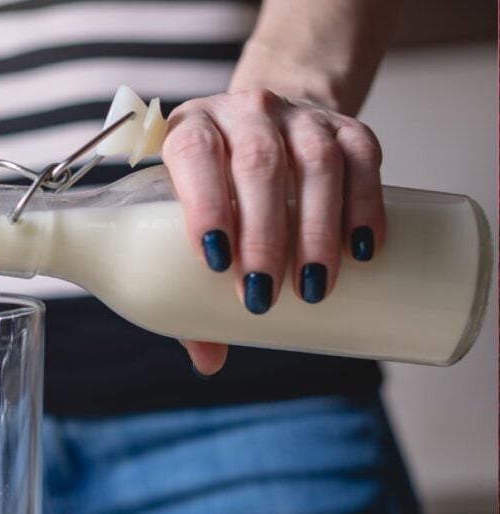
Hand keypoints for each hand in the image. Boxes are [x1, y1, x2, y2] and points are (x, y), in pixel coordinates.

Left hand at [161, 88, 385, 374]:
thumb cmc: (216, 190)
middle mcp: (243, 112)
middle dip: (265, 235)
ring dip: (317, 229)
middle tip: (265, 296)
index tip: (216, 260)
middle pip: (258, 165)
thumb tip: (209, 361)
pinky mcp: (346, 126)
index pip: (193, 153)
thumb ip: (188, 286)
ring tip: (314, 287)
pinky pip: (363, 159)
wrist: (268, 128)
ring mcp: (298, 116)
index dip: (205, 203)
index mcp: (190, 129)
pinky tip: (365, 249)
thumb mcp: (188, 221)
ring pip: (315, 163)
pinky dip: (366, 206)